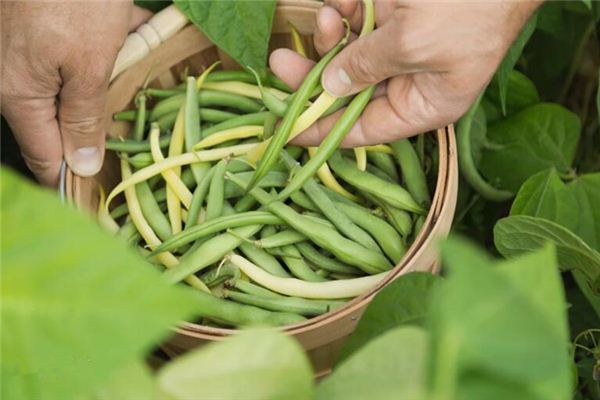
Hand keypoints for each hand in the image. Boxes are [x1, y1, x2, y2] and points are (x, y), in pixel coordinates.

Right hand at [1, 1, 151, 185]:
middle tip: (133, 120)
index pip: (43, 157)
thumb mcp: (88, 66)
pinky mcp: (44, 36)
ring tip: (133, 58)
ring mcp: (28, 56)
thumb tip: (79, 166)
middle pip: (62, 122)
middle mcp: (15, 79)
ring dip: (108, 80)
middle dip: (101, 121)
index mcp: (19, 95)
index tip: (102, 192)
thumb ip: (83, 117)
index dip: (72, 178)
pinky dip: (106, 52)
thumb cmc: (76, 1)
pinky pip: (78, 59)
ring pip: (76, 87)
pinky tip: (130, 30)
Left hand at [270, 0, 540, 146]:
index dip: (322, 131)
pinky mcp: (392, 14)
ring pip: (346, 55)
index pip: (363, 129)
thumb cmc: (470, 4)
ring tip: (327, 17)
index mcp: (424, 104)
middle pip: (347, 92)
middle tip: (279, 64)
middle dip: (312, 77)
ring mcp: (400, 45)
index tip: (284, 131)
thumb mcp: (412, 44)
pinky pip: (354, 22)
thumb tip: (332, 87)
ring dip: (328, 38)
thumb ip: (367, 67)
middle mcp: (410, 80)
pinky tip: (339, 3)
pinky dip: (341, 13)